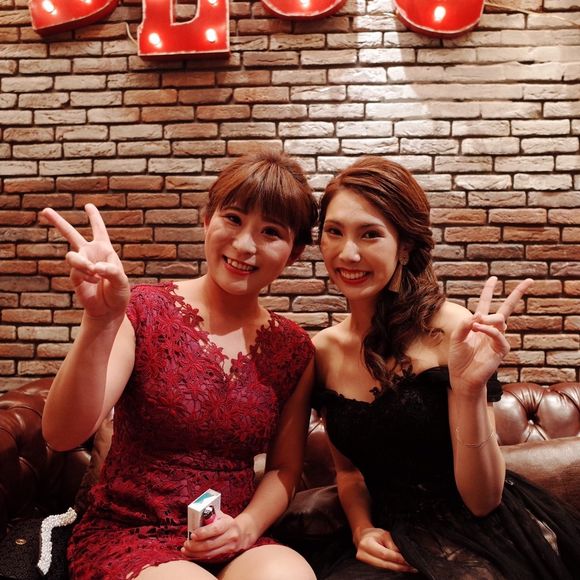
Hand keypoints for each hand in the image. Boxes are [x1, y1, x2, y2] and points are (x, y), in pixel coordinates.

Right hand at [40, 204, 129, 320]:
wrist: (108, 310)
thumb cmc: (118, 293)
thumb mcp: (122, 281)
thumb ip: (112, 271)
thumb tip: (95, 267)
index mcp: (105, 249)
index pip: (99, 230)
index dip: (94, 218)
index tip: (88, 205)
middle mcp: (90, 254)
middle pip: (71, 234)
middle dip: (58, 222)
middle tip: (44, 210)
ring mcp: (81, 264)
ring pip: (72, 256)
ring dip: (83, 263)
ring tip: (94, 271)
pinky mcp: (74, 276)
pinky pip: (76, 270)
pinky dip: (87, 275)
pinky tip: (94, 281)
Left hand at [182, 512, 252, 561]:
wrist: (243, 532)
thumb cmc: (228, 522)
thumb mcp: (222, 516)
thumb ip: (211, 515)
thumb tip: (196, 515)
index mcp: (228, 523)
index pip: (215, 529)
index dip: (203, 533)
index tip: (193, 534)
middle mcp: (230, 536)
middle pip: (211, 544)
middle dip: (196, 545)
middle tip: (186, 544)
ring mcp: (229, 547)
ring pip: (210, 553)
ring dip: (195, 553)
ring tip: (186, 550)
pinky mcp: (227, 554)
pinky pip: (211, 557)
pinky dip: (200, 556)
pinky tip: (192, 554)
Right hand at [354, 527, 416, 572]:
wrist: (362, 537)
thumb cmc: (374, 534)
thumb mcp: (383, 534)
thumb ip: (392, 544)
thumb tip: (403, 554)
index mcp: (366, 544)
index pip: (384, 554)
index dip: (397, 558)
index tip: (408, 560)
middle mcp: (363, 555)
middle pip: (384, 564)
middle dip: (400, 566)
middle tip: (412, 567)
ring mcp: (365, 562)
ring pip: (384, 568)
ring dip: (398, 568)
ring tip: (409, 568)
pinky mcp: (369, 566)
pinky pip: (383, 568)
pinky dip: (393, 568)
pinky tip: (401, 567)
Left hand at [448, 276, 532, 394]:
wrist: (461, 378)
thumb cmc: (458, 358)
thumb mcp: (456, 337)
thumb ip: (464, 324)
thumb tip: (478, 314)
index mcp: (478, 324)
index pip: (486, 303)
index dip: (489, 290)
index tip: (494, 278)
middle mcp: (490, 330)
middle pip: (506, 308)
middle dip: (517, 294)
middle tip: (529, 280)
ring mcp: (497, 339)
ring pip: (500, 319)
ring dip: (487, 319)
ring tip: (476, 325)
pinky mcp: (501, 349)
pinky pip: (498, 334)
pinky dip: (488, 329)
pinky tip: (478, 329)